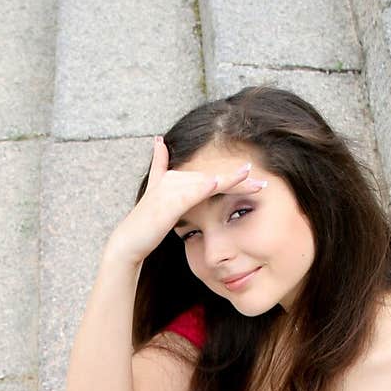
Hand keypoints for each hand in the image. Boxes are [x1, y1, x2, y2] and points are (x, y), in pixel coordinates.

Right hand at [107, 136, 267, 265]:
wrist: (128, 243)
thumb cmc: (146, 228)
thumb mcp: (157, 203)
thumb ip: (160, 173)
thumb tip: (159, 146)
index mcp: (174, 179)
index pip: (210, 177)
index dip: (232, 178)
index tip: (253, 179)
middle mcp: (173, 179)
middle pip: (212, 177)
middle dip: (238, 179)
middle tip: (262, 182)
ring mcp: (169, 189)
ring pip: (207, 181)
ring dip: (230, 180)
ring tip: (251, 178)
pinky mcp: (167, 202)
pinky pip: (191, 192)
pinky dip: (205, 187)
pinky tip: (220, 183)